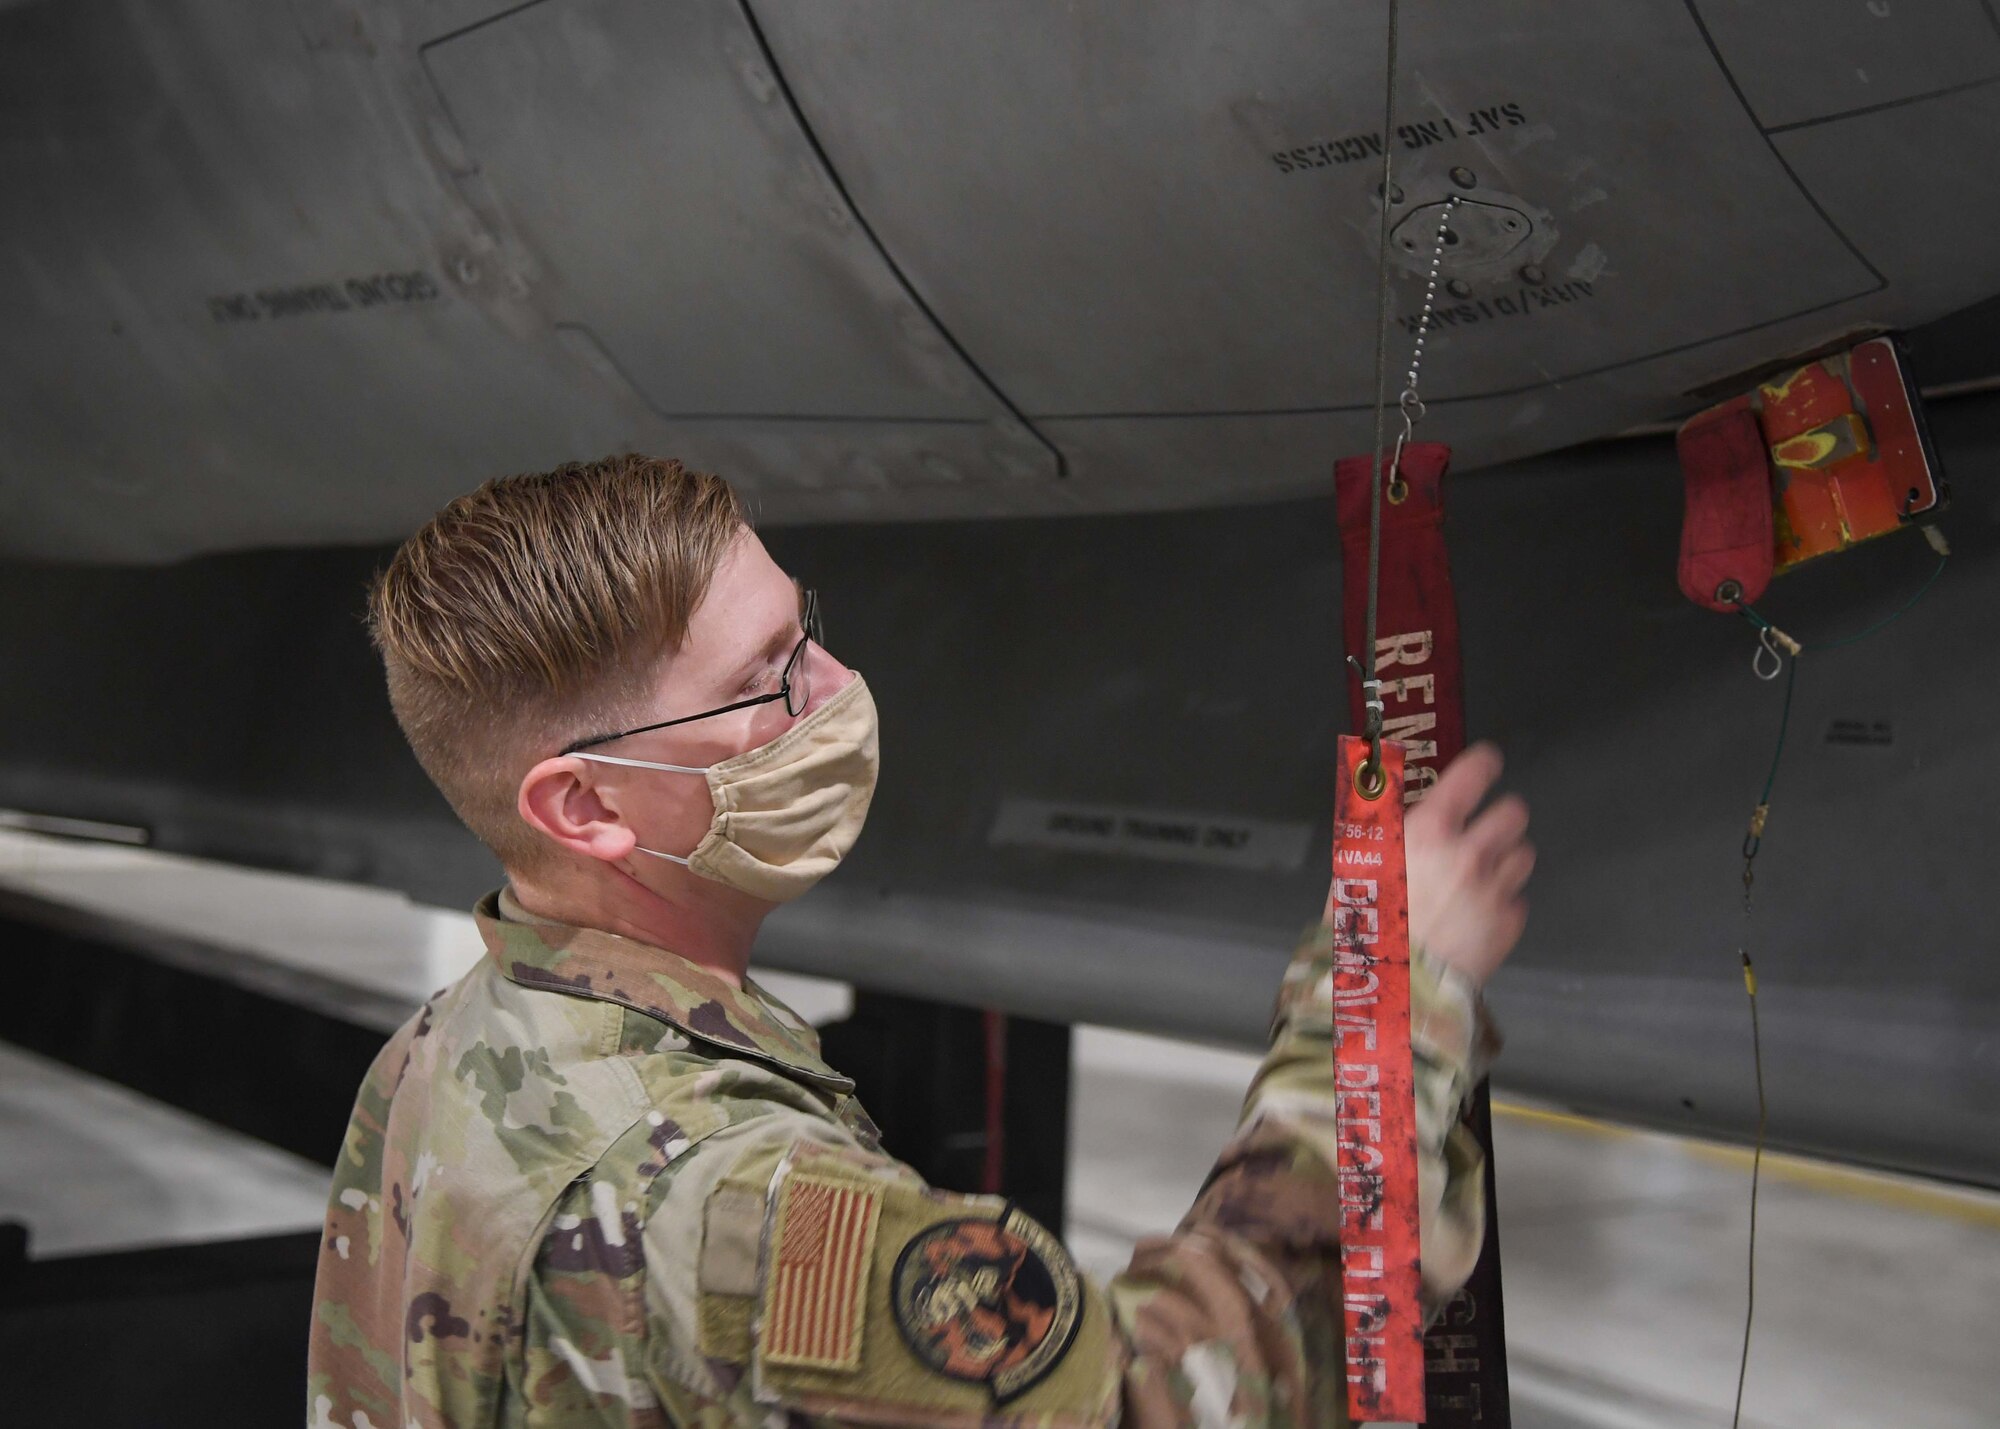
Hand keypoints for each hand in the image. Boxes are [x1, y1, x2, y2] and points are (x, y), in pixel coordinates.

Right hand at [1325, 743, 1531, 987]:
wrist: (1388, 992)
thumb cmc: (1360, 928)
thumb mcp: (1357, 867)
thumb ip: (1386, 831)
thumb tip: (1401, 809)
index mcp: (1427, 830)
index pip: (1473, 775)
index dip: (1483, 765)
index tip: (1486, 765)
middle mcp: (1468, 853)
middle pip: (1513, 813)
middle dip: (1501, 816)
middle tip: (1487, 827)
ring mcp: (1493, 891)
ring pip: (1523, 855)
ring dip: (1506, 859)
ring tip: (1484, 874)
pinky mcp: (1507, 926)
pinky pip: (1517, 902)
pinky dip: (1502, 904)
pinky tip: (1479, 915)